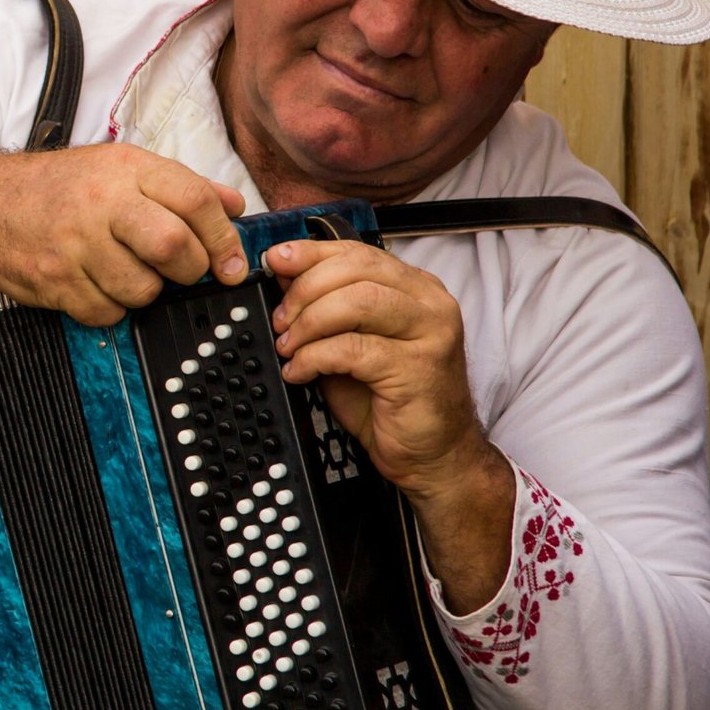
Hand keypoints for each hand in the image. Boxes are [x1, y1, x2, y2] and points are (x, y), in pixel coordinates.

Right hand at [0, 144, 248, 325]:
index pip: (196, 201)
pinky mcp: (53, 279)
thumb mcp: (118, 167)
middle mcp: (101, 202)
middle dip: (191, 271)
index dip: (223, 239)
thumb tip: (234, 205)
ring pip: (142, 289)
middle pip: (174, 248)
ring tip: (128, 273)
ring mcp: (74, 243)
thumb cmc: (58, 187)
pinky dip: (110, 308)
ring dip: (146, 292)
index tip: (232, 264)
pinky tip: (96, 285)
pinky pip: (105, 313)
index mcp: (125, 169)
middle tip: (184, 273)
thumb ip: (180, 186)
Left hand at [264, 238, 516, 611]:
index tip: (275, 261)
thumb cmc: (391, 401)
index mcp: (415, 289)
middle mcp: (429, 303)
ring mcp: (430, 334)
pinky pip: (352, 349)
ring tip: (288, 346)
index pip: (358, 253)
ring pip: (356, 302)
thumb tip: (284, 279)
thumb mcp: (349, 344)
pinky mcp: (418, 368)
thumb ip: (325, 310)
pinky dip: (315, 357)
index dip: (311, 254)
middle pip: (355, 270)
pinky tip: (300, 371)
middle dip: (305, 291)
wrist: (434, 456)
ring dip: (309, 322)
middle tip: (280, 321)